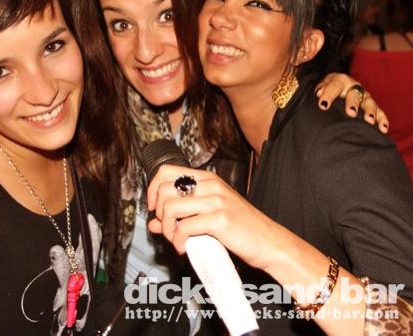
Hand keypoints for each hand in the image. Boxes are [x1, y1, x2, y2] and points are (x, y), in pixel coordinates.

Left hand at [146, 164, 282, 270]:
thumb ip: (180, 215)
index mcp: (207, 179)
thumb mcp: (208, 215)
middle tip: (169, 228)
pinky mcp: (220, 219)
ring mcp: (216, 201)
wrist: (269, 242)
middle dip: (159, 213)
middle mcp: (210, 185)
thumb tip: (153, 223)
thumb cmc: (240, 228)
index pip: (165, 172)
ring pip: (170, 208)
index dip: (152, 190)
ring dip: (167, 229)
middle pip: (163, 190)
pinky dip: (178, 241)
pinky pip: (184, 228)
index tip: (154, 209)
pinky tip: (184, 248)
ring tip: (176, 240)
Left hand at [315, 73, 388, 132]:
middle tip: (351, 113)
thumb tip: (319, 93)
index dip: (328, 95)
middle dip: (352, 103)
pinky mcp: (372, 105)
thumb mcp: (323, 85)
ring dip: (370, 111)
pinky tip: (383, 128)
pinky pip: (380, 112)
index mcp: (340, 81)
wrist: (339, 85)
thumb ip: (321, 89)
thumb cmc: (328, 89)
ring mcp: (364, 96)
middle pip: (354, 94)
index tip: (323, 105)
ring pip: (369, 103)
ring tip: (369, 121)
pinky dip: (382, 120)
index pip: (334, 87)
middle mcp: (354, 87)